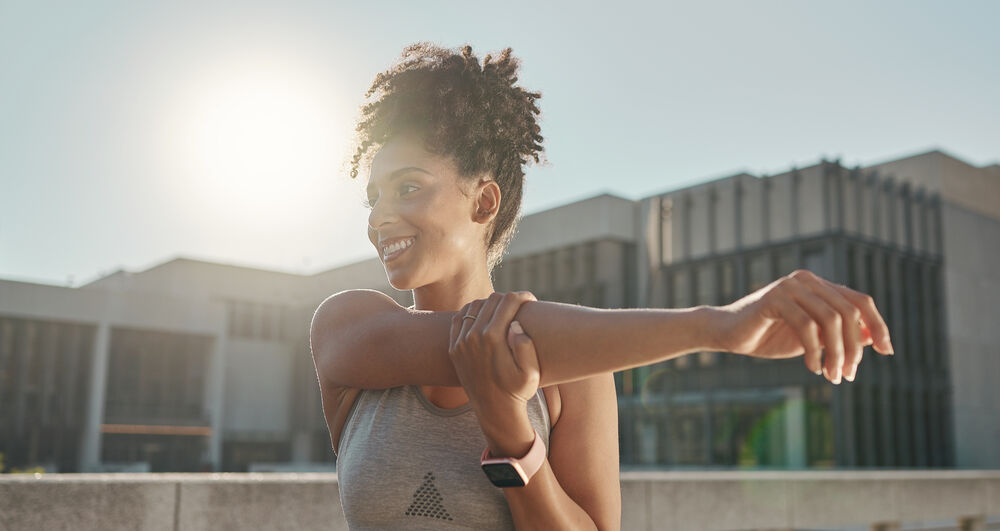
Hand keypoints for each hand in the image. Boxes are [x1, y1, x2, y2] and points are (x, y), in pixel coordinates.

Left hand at [449, 291, 540, 408]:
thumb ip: (526, 346)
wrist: (495, 411)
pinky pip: (459, 318)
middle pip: (492, 300)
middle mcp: (473, 336)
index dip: (523, 296)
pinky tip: (484, 316)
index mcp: (493, 338)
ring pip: (475, 305)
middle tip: (520, 305)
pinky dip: (472, 311)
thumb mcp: (531, 373)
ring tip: (504, 311)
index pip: (508, 301)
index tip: (532, 301)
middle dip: (509, 298)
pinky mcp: (454, 347)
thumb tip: (515, 324)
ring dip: (491, 304)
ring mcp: (460, 341)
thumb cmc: (518, 391)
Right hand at [710, 269, 893, 383]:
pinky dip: (815, 352)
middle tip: (848, 375)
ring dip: (837, 353)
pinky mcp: (774, 298)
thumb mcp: (812, 338)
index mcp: (819, 286)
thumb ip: (839, 334)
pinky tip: (812, 368)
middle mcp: (807, 281)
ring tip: (831, 376)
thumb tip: (872, 338)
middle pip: (849, 312)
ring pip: (831, 320)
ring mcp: (790, 286)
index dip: (878, 325)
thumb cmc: (769, 336)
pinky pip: (806, 326)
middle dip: (855, 348)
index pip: (860, 301)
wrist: (728, 334)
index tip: (886, 351)